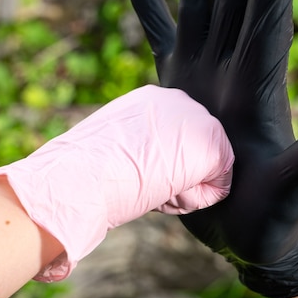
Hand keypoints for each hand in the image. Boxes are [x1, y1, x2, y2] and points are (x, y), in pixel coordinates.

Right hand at [0, 85, 233, 281]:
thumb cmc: (85, 170)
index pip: (179, 136)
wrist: (80, 177)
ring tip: (151, 186)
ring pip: (209, 168)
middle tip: (145, 182)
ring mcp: (199, 121)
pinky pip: (218, 186)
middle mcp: (180, 101)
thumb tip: (152, 163)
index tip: (138, 174)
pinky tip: (164, 194)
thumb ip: (141, 143)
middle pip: (198, 150)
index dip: (164, 164)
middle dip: (180, 173)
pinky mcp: (211, 147)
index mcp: (154, 98)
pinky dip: (194, 200)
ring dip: (186, 186)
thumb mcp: (115, 144)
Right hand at [127, 0, 297, 297]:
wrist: (247, 233)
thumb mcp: (293, 194)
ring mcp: (205, 77)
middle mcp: (233, 73)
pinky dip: (150, 5)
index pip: (268, 21)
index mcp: (259, 90)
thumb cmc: (272, 220)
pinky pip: (162, 36)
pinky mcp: (178, 90)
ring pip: (202, 5)